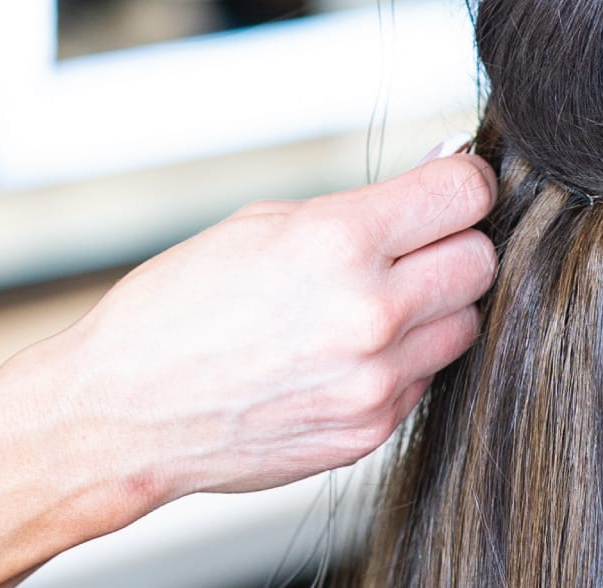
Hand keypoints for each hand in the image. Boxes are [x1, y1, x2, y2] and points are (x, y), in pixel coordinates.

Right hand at [12, 150, 496, 512]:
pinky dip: (402, 359)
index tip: (448, 184)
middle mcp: (368, 314)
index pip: (464, 193)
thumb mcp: (260, 225)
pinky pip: (425, 377)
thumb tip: (442, 172)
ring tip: (371, 301)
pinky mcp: (371, 430)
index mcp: (336, 243)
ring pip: (464, 323)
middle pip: (480, 260)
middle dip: (451, 242)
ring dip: (434, 306)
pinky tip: (345, 350)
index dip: (461, 180)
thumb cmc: (175, 309)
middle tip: (408, 243)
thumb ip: (360, 206)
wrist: (123, 413)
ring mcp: (374, 381)